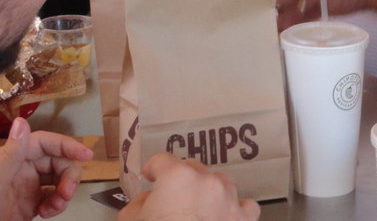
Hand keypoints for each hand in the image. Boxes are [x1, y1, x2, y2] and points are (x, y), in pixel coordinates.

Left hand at [0, 118, 92, 220]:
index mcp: (12, 157)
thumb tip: (21, 120)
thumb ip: (10, 153)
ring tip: (56, 207)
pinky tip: (48, 214)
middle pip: (57, 162)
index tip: (86, 155)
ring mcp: (28, 186)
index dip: (67, 145)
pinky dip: (57, 205)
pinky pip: (53, 197)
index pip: (45, 143)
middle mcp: (22, 168)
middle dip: (68, 176)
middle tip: (67, 194)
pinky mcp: (31, 203)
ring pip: (59, 180)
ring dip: (64, 192)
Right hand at [119, 153, 259, 220]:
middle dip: (182, 180)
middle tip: (171, 197)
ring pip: (221, 183)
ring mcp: (229, 199)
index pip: (162, 161)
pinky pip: (245, 206)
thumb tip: (150, 199)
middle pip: (194, 169)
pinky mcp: (243, 219)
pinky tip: (226, 217)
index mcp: (177, 177)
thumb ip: (140, 203)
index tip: (150, 177)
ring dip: (210, 190)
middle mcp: (208, 181)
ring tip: (199, 206)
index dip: (153, 169)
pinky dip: (235, 209)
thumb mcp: (131, 220)